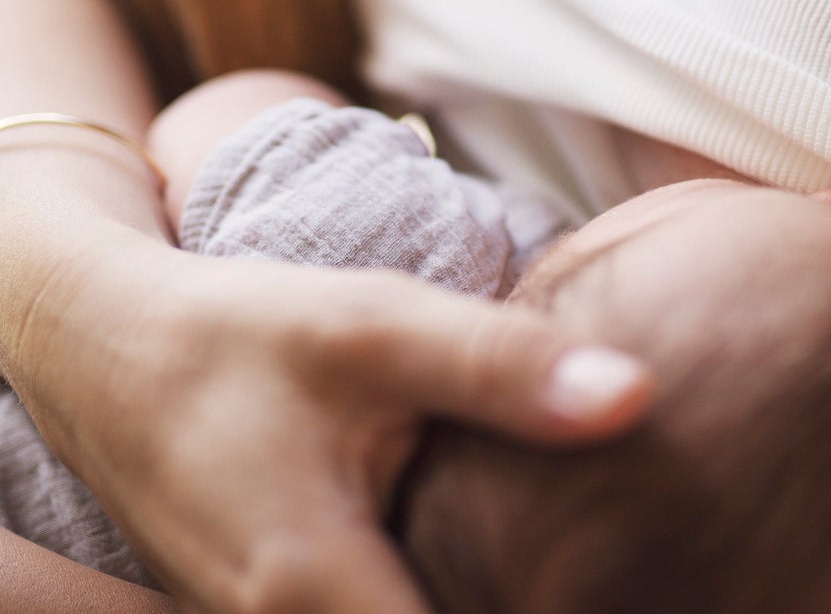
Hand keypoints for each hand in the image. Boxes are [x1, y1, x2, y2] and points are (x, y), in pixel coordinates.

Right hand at [24, 237, 650, 613]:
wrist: (112, 349)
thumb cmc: (242, 333)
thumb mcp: (376, 325)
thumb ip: (504, 367)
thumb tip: (639, 396)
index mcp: (316, 591)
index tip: (619, 586)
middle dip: (522, 603)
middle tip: (603, 565)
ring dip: (479, 594)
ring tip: (567, 561)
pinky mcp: (280, 606)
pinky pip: (378, 612)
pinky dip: (436, 588)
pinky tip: (485, 548)